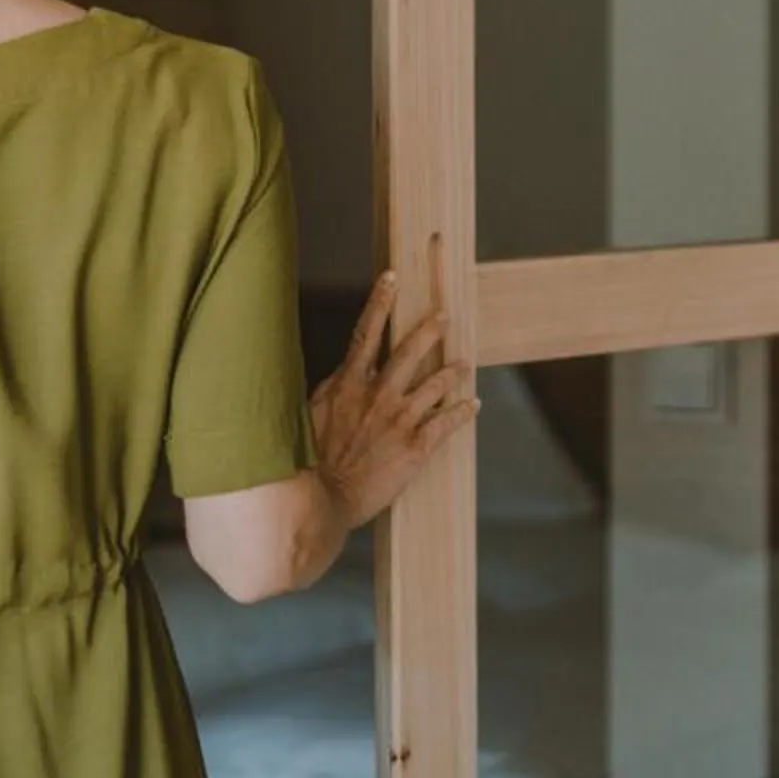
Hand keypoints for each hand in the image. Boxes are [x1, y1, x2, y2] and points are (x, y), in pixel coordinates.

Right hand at [309, 267, 476, 530]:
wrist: (318, 499)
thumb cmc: (305, 462)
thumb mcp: (308, 416)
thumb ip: (330, 392)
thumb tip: (341, 375)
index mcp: (347, 384)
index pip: (366, 333)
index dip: (380, 303)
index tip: (392, 277)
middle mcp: (377, 395)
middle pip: (409, 352)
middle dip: (429, 331)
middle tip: (444, 316)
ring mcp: (399, 419)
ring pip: (433, 385)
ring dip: (451, 372)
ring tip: (464, 364)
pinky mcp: (415, 448)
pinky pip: (445, 423)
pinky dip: (462, 412)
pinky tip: (473, 405)